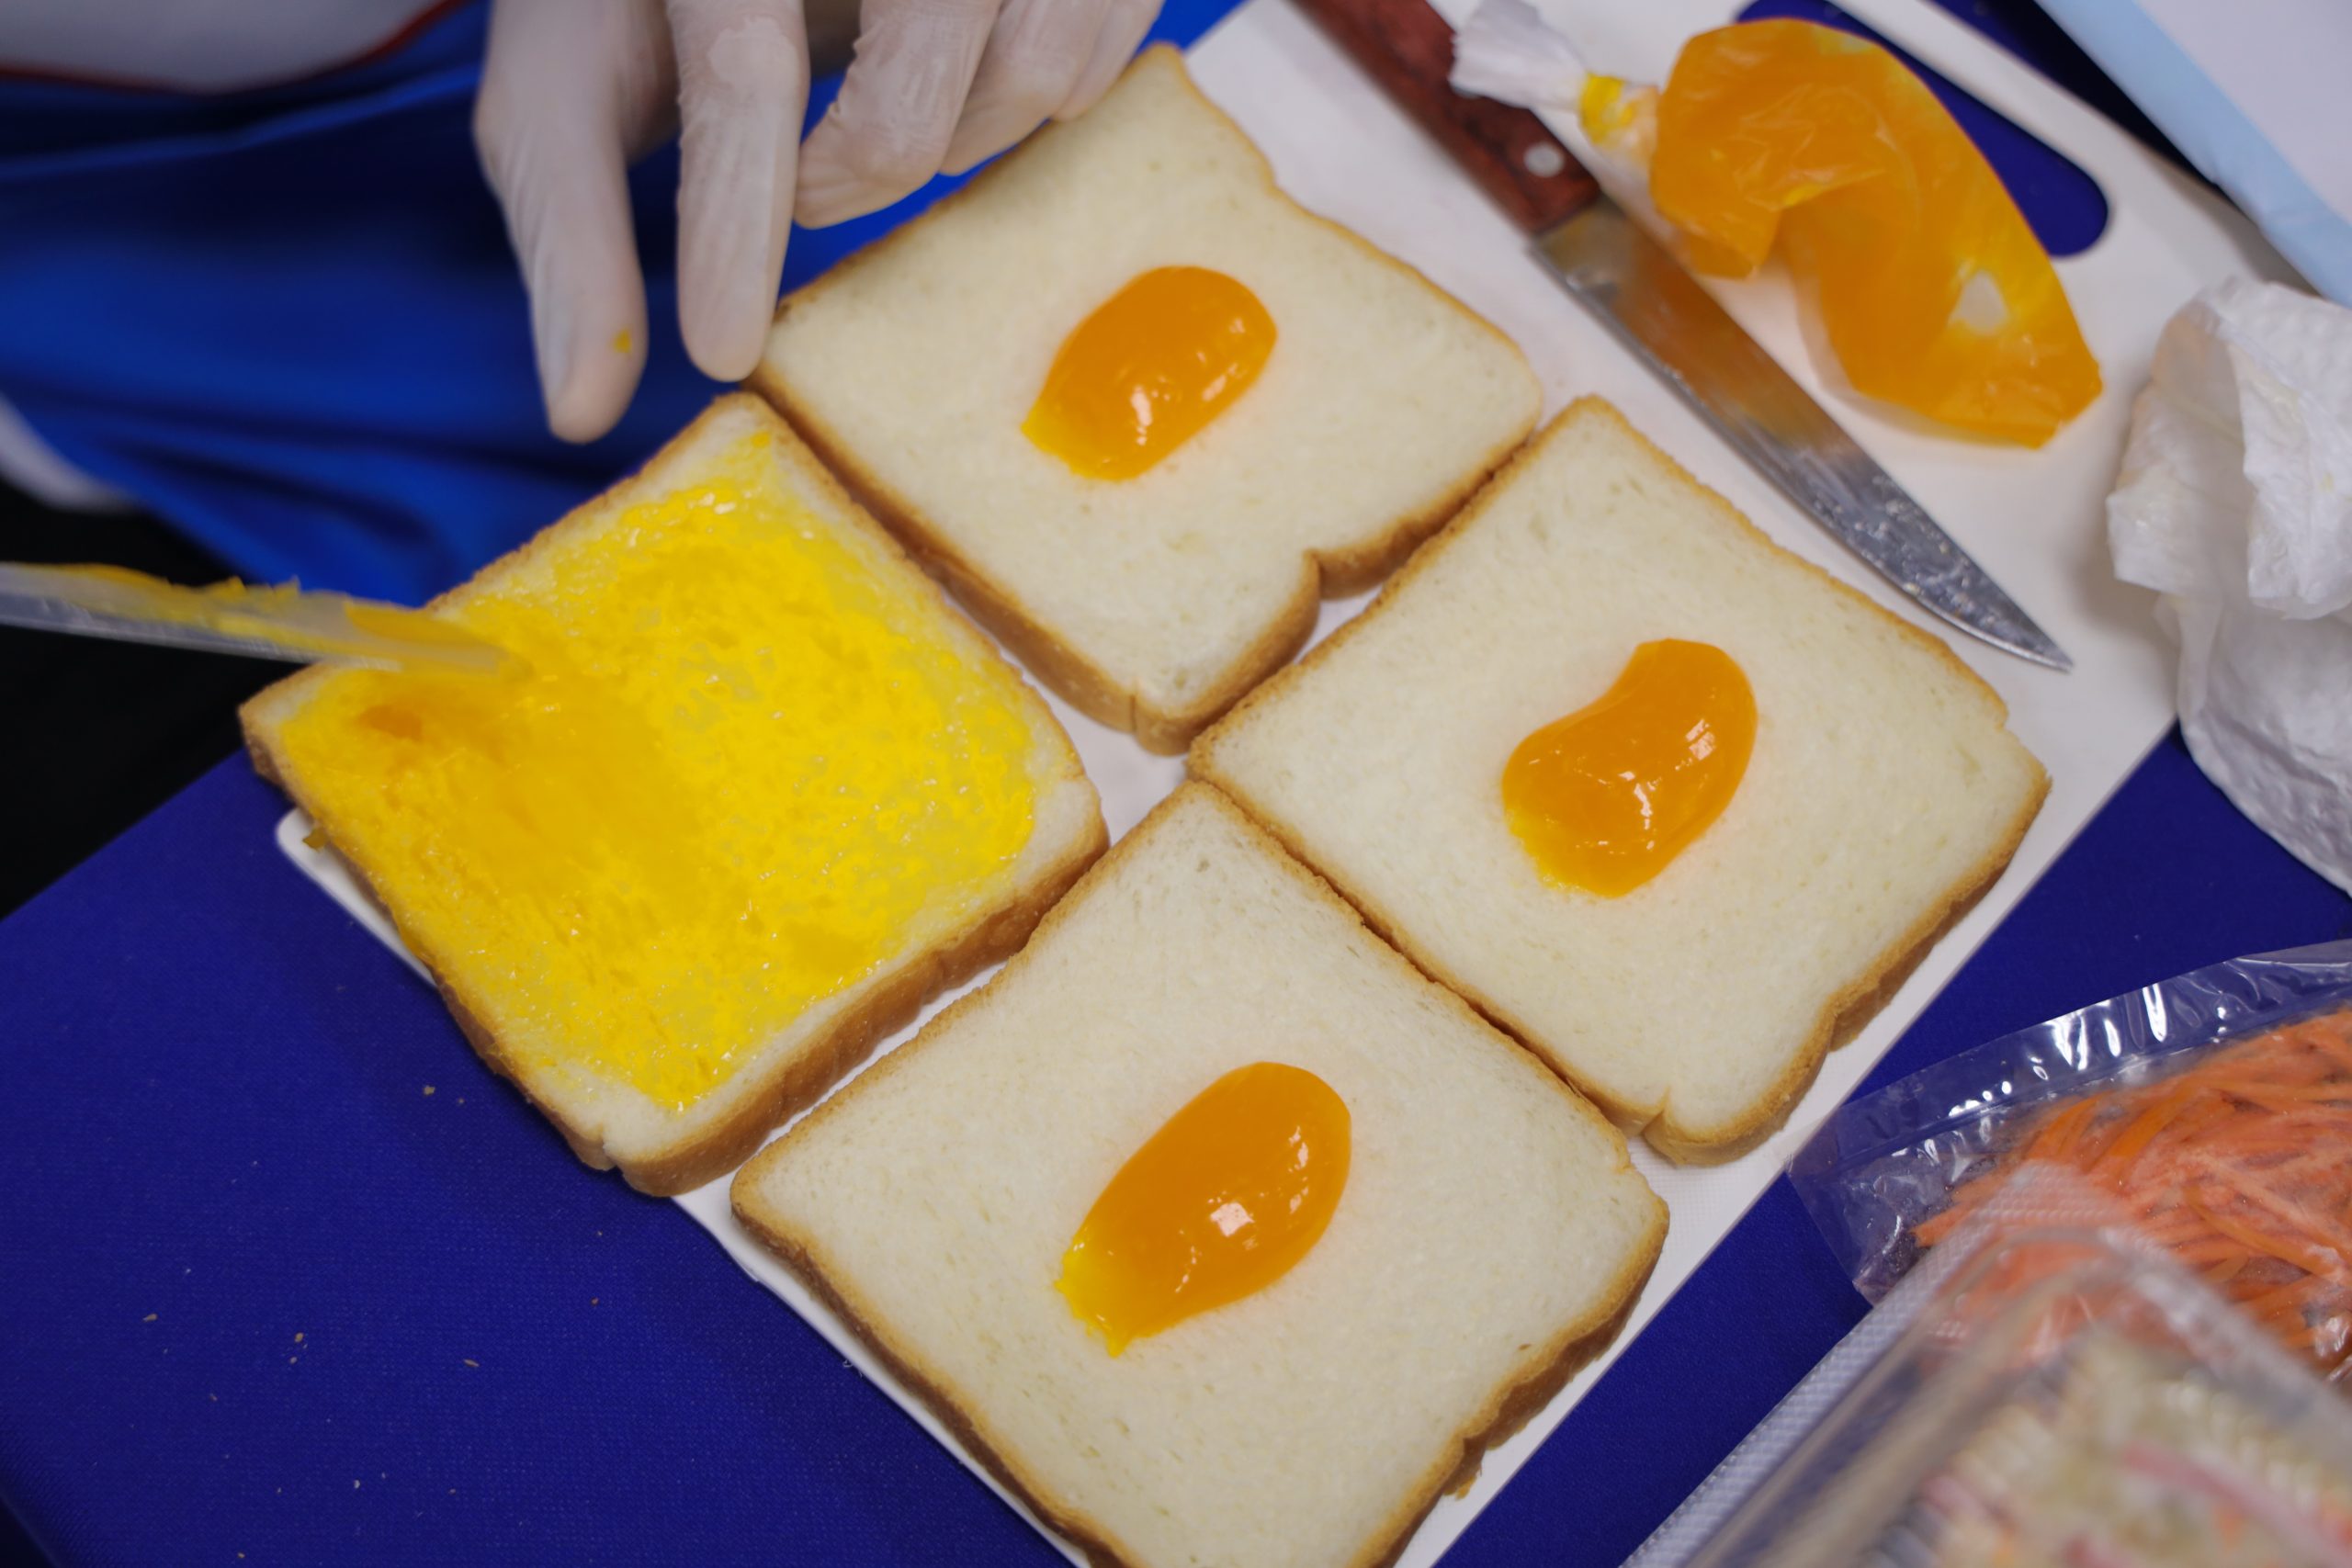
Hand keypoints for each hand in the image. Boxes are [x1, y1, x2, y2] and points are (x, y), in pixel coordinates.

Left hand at [476, 0, 1160, 444]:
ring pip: (1033, 82)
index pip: (740, 83)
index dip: (734, 231)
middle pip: (906, 115)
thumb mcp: (574, 75)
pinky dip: (1045, 90)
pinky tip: (972, 65)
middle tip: (809, 174)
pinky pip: (1102, 48)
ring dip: (959, 138)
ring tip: (892, 105)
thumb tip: (580, 411)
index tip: (723, 352)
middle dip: (853, 179)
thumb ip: (571, 225)